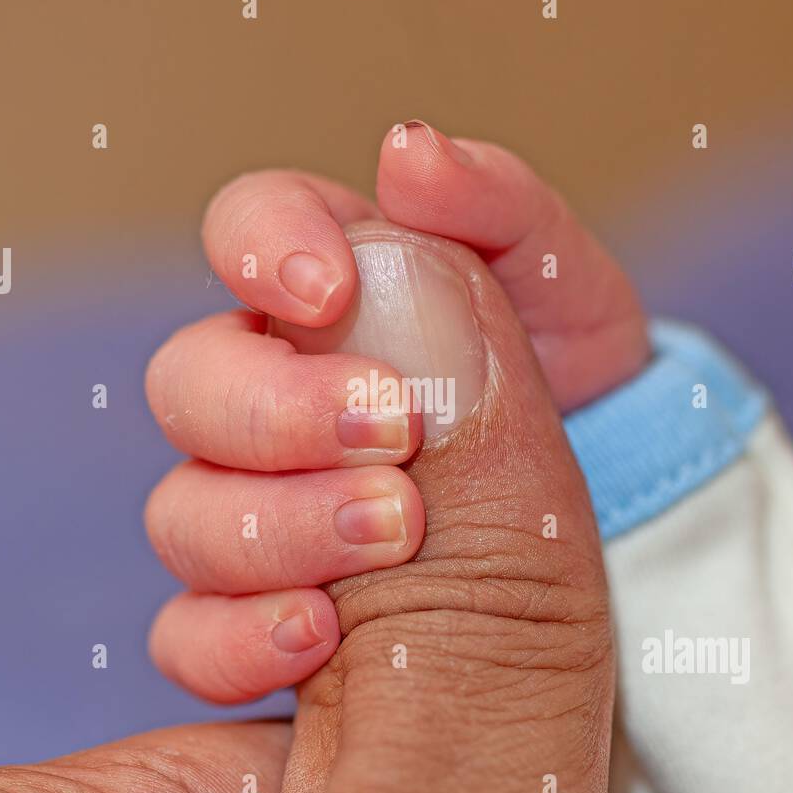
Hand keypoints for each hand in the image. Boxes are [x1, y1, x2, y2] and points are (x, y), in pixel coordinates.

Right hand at [145, 121, 648, 706]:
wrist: (608, 538)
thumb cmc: (579, 396)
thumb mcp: (567, 295)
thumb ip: (495, 218)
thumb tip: (405, 156)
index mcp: (331, 297)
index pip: (249, 231)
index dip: (264, 244)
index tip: (327, 289)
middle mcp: (273, 399)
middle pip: (191, 381)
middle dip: (279, 407)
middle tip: (390, 430)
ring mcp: (260, 510)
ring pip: (184, 512)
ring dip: (278, 524)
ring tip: (397, 534)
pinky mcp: (260, 615)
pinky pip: (189, 634)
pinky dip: (238, 636)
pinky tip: (312, 634)